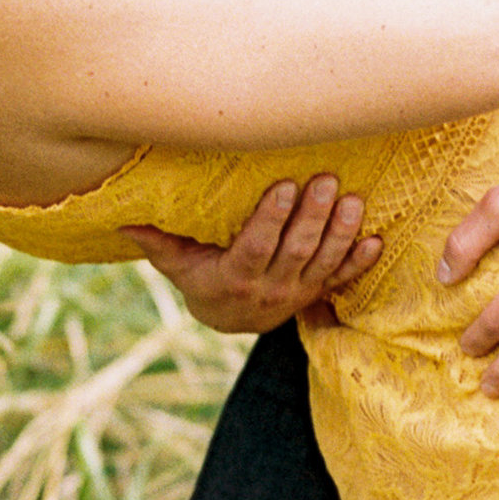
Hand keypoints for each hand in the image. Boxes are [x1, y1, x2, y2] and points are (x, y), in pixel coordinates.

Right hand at [130, 176, 383, 336]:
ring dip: (341, 233)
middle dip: (312, 216)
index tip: (285, 186)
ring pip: (324, 262)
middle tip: (326, 180)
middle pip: (296, 250)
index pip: (257, 246)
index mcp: (236, 277)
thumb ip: (157, 241)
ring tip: (352, 201)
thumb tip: (122, 218)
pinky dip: (360, 262)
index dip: (272, 219)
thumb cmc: (201, 278)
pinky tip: (375, 240)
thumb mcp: (176, 263)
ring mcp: (298, 292)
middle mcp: (270, 288)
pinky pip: (342, 279)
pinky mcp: (317, 293)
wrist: (231, 319)